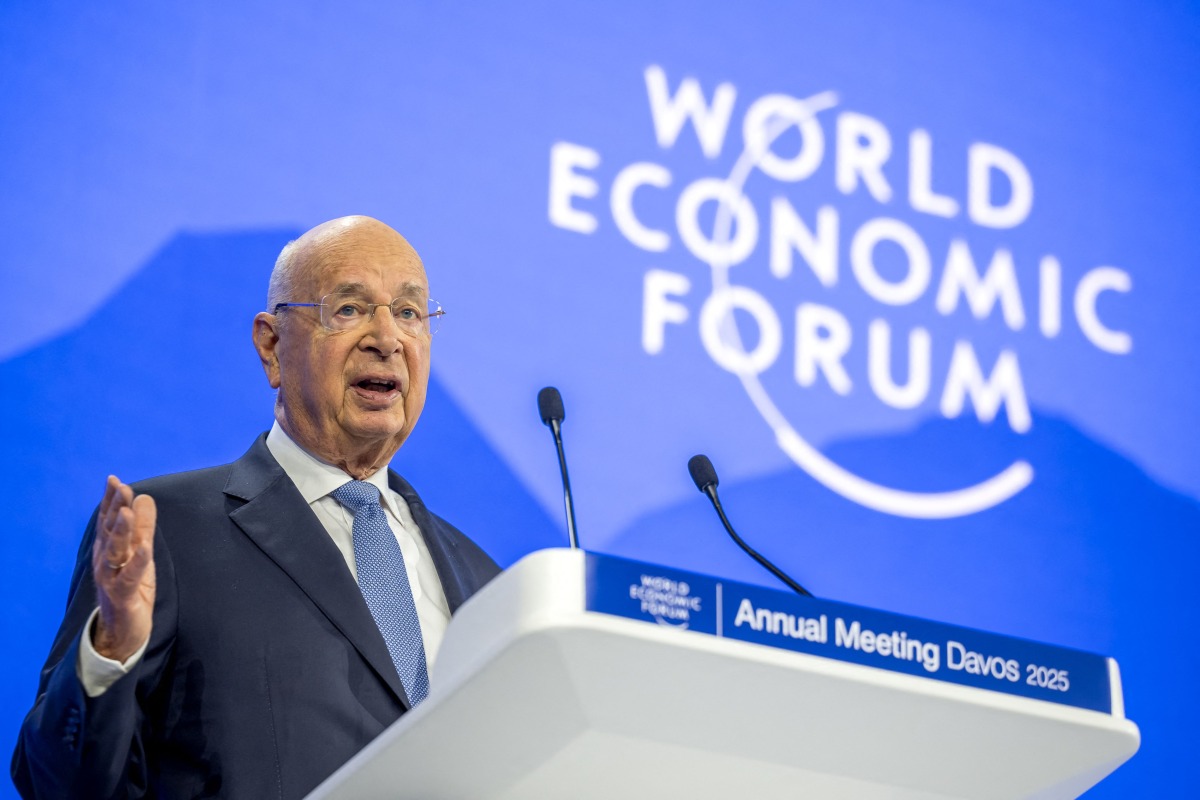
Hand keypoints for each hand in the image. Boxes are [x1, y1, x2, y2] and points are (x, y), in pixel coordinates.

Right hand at [90, 476, 156, 662]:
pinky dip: (137, 562)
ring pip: (115, 552)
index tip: (114, 480)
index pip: (108, 521)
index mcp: (108, 550)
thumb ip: (143, 527)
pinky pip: (128, 578)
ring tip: (126, 512)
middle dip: (114, 509)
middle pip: (109, 532)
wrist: (122, 631)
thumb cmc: (131, 588)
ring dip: (121, 532)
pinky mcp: (122, 596)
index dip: (110, 501)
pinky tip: (144, 549)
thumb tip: (144, 498)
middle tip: (120, 487)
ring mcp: (111, 579)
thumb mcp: (140, 554)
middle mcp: (106, 562)